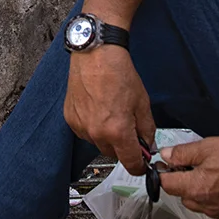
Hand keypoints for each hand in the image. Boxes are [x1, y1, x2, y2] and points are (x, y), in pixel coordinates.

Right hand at [64, 47, 154, 173]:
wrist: (96, 53)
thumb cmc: (118, 72)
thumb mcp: (142, 102)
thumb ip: (147, 129)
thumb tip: (147, 144)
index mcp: (117, 131)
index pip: (131, 164)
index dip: (140, 165)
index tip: (142, 162)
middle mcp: (97, 133)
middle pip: (114, 155)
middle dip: (123, 146)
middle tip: (128, 126)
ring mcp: (81, 126)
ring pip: (98, 143)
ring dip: (106, 136)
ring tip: (110, 112)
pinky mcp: (70, 118)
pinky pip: (85, 132)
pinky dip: (92, 126)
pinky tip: (97, 108)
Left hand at [159, 136, 218, 218]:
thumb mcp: (207, 147)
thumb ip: (183, 153)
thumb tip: (165, 156)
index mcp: (196, 189)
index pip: (167, 185)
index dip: (164, 173)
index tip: (168, 163)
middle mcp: (207, 207)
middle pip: (184, 197)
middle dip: (184, 182)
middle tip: (194, 165)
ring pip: (202, 205)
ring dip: (201, 192)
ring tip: (215, 174)